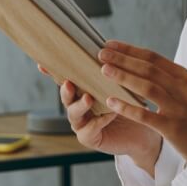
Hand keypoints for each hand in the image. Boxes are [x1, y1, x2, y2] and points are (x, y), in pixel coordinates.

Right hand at [37, 64, 162, 168]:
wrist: (144, 132)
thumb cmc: (131, 105)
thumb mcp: (121, 85)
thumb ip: (110, 72)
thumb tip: (106, 47)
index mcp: (82, 90)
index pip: (65, 78)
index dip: (52, 72)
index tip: (42, 64)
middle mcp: (77, 105)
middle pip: (66, 96)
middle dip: (65, 89)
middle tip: (69, 83)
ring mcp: (81, 123)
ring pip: (74, 113)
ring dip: (80, 105)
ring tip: (89, 98)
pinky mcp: (89, 138)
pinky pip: (88, 131)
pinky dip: (98, 122)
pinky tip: (108, 115)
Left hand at [96, 40, 186, 162]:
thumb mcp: (185, 92)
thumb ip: (165, 78)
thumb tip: (136, 63)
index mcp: (184, 77)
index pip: (153, 58)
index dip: (129, 50)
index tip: (110, 45)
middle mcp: (183, 89)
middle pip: (148, 69)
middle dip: (122, 59)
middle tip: (101, 53)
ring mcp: (179, 108)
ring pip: (147, 87)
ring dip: (123, 77)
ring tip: (104, 71)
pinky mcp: (173, 128)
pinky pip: (145, 115)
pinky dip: (127, 107)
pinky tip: (111, 101)